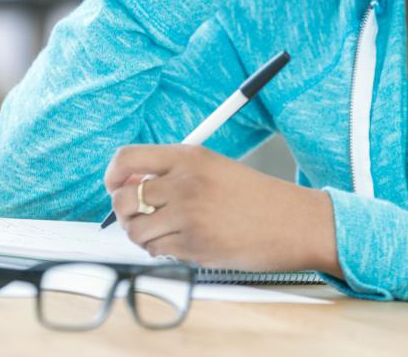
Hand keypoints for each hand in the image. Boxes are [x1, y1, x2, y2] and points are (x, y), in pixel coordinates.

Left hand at [104, 144, 339, 274]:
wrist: (294, 222)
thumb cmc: (257, 197)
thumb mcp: (215, 167)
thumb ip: (174, 171)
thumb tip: (130, 184)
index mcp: (189, 156)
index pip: (126, 159)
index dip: (113, 176)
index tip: (117, 186)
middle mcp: (184, 183)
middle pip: (123, 198)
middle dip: (124, 212)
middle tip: (138, 215)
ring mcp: (188, 216)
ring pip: (135, 230)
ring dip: (142, 235)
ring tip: (163, 232)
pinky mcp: (194, 246)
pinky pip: (156, 252)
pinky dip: (161, 251)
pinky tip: (181, 243)